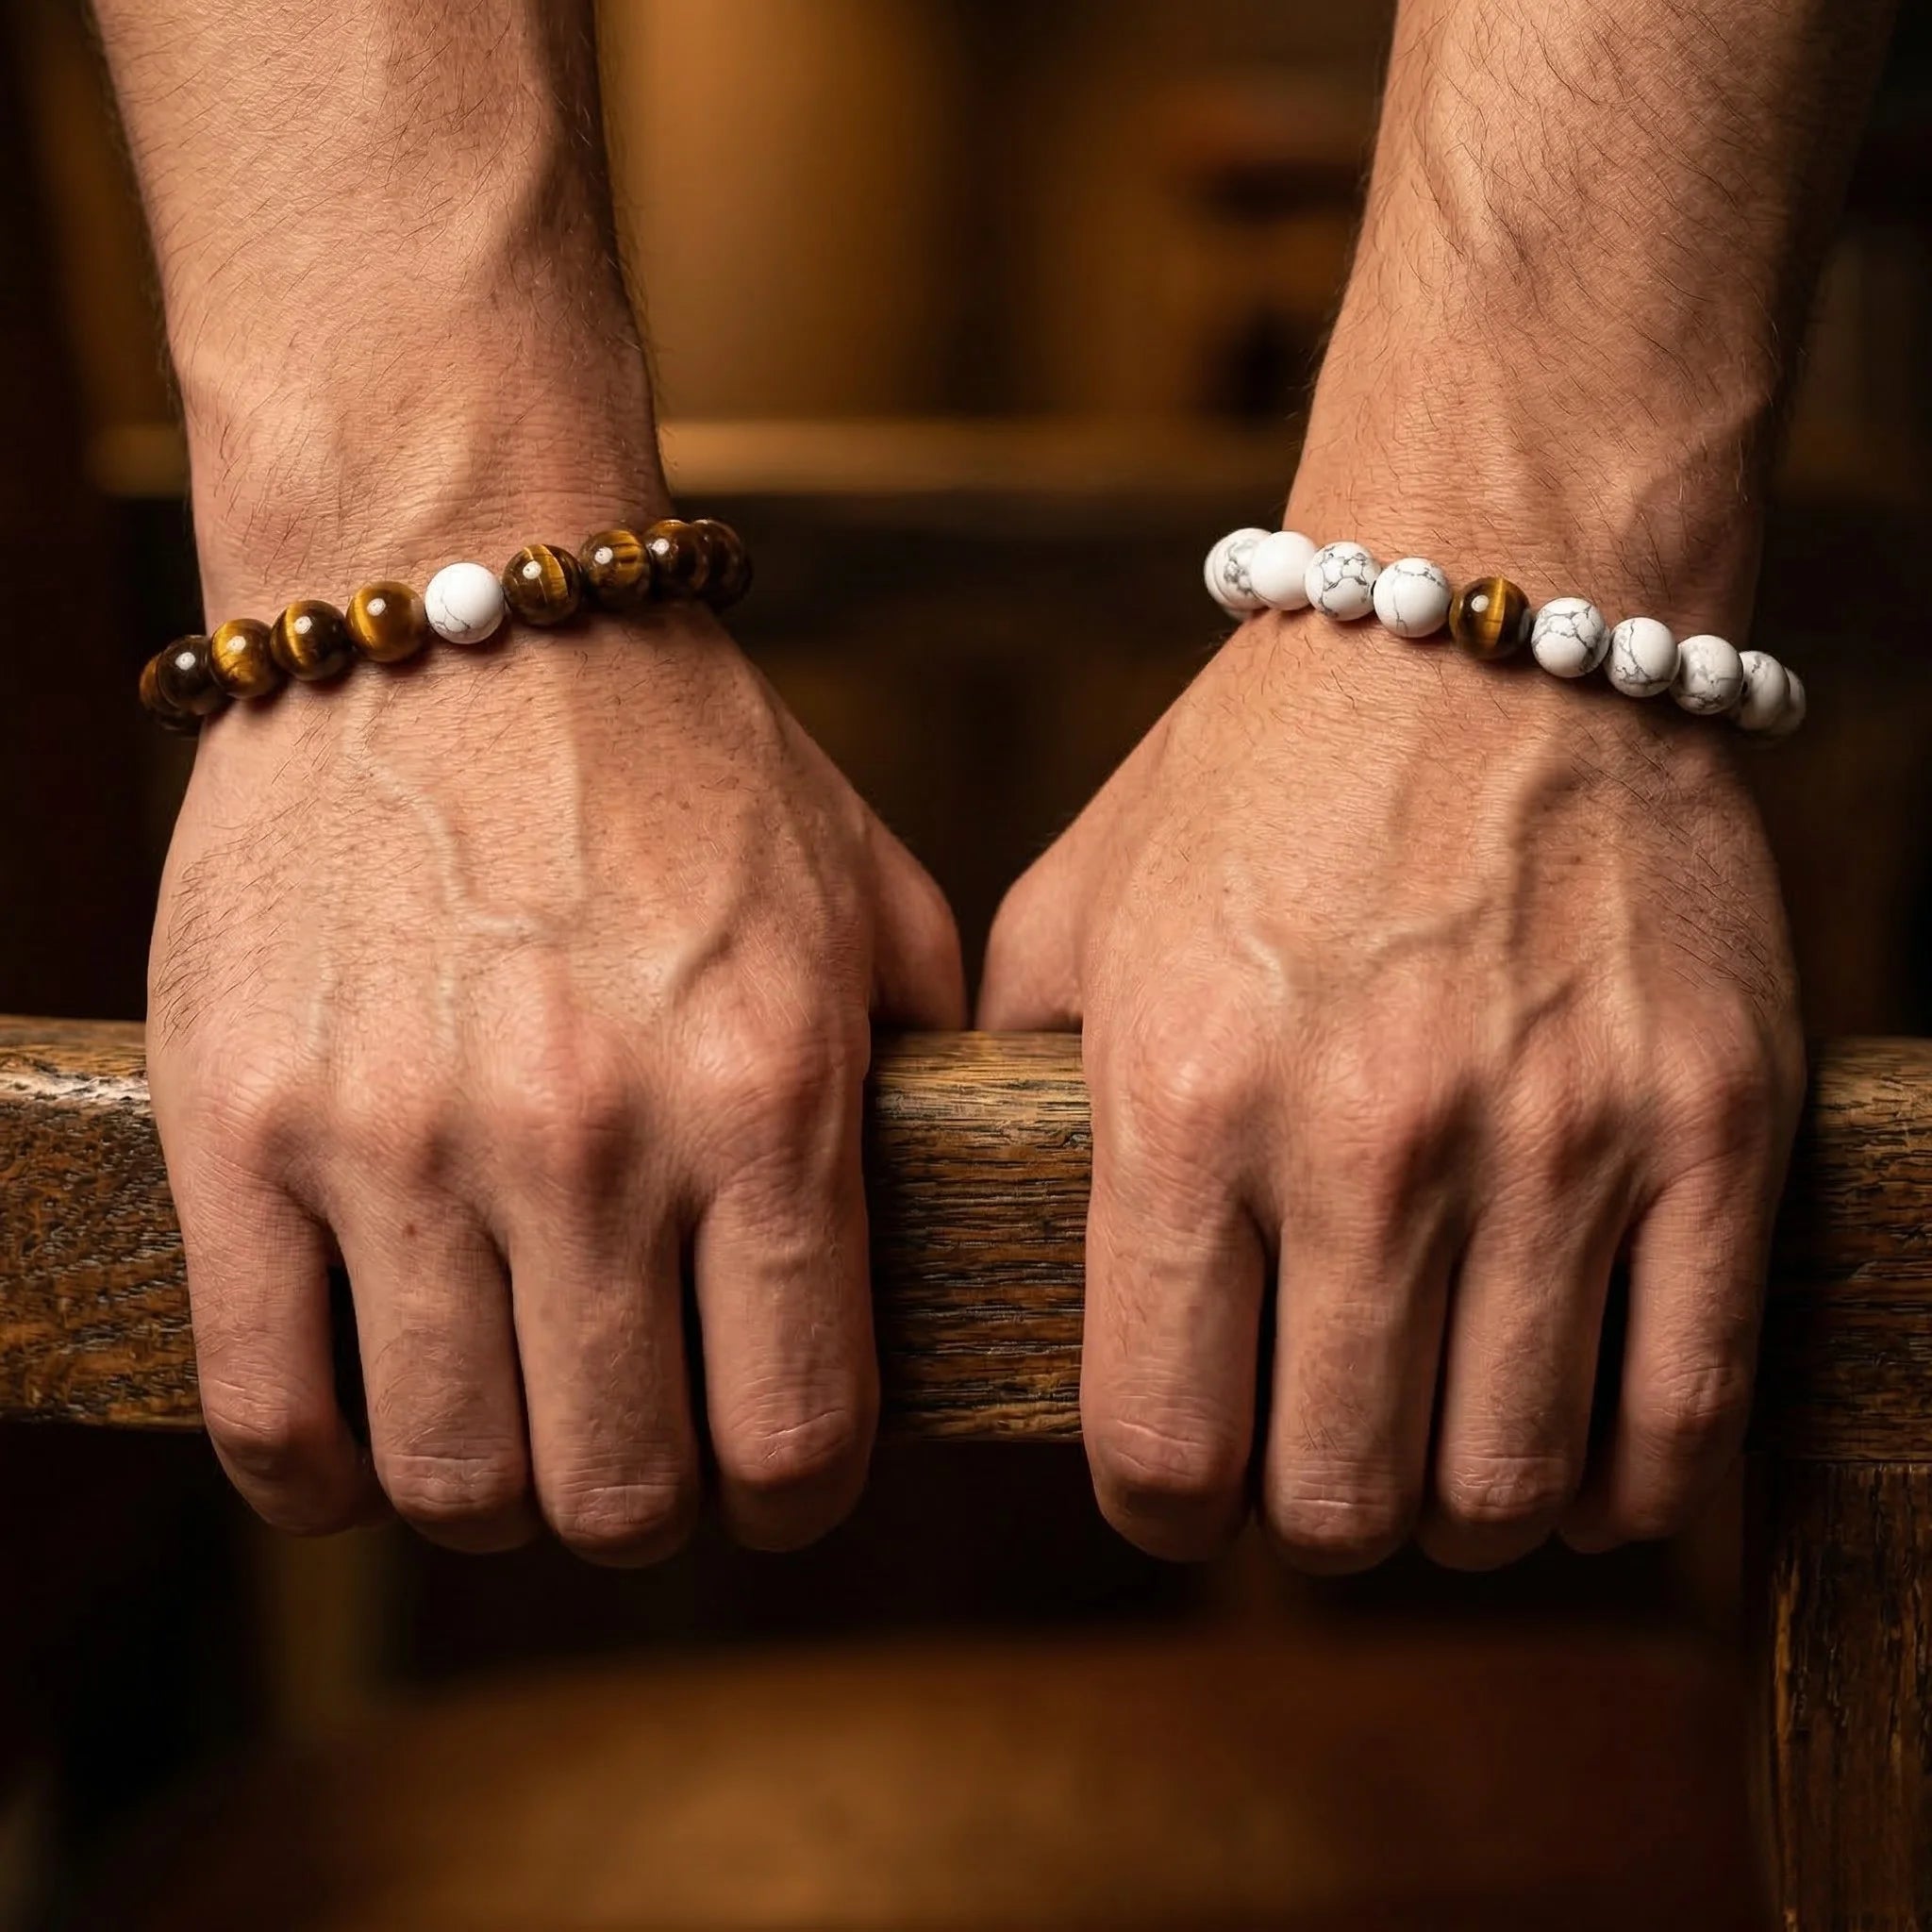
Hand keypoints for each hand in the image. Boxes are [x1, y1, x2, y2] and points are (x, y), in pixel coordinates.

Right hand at [150, 606, 962, 1559]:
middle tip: (641, 1449)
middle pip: (622, 1491)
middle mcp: (590, 1135)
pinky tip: (363, 1432)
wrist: (455, 602)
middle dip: (649, 1506)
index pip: (798, 1432)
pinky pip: (264, 1405)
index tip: (777, 1470)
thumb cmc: (679, 762)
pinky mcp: (240, 1122)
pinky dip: (318, 1471)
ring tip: (510, 1429)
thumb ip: (928, 1066)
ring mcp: (399, 1136)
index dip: (797, 1491)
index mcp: (766, 1090)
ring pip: (449, 1476)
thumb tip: (948, 1222)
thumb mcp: (864, 895)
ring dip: (495, 1493)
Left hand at [980, 610, 1801, 1569]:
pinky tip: (1578, 1448)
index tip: (1177, 1485)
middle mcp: (1366, 1132)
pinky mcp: (1713, 1122)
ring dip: (1459, 1508)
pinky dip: (1625, 1482)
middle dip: (1310, 1519)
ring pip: (1507, 1484)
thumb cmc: (1256, 778)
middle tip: (1313, 1464)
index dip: (1161, 1506)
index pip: (1160, 1441)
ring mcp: (1559, 1134)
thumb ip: (1013, 1082)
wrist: (1480, 622)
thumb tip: (994, 1236)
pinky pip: (1685, 1411)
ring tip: (1439, 1448)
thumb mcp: (1072, 908)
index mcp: (1183, 1093)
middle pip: (1339, 1499)